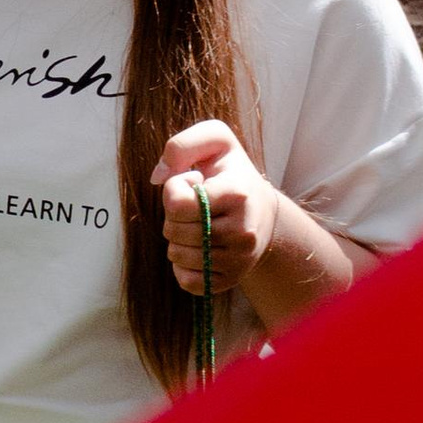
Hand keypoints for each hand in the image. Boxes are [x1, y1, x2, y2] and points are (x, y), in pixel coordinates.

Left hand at [154, 119, 279, 292]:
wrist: (264, 212)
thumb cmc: (231, 173)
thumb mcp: (216, 141)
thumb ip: (182, 146)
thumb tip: (159, 176)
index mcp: (237, 194)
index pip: (178, 204)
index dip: (175, 190)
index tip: (194, 182)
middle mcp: (243, 231)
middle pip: (174, 231)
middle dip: (173, 217)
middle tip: (195, 207)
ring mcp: (240, 260)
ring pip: (177, 256)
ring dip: (177, 240)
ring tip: (198, 225)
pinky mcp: (232, 280)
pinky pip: (187, 281)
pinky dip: (183, 265)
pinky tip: (198, 248)